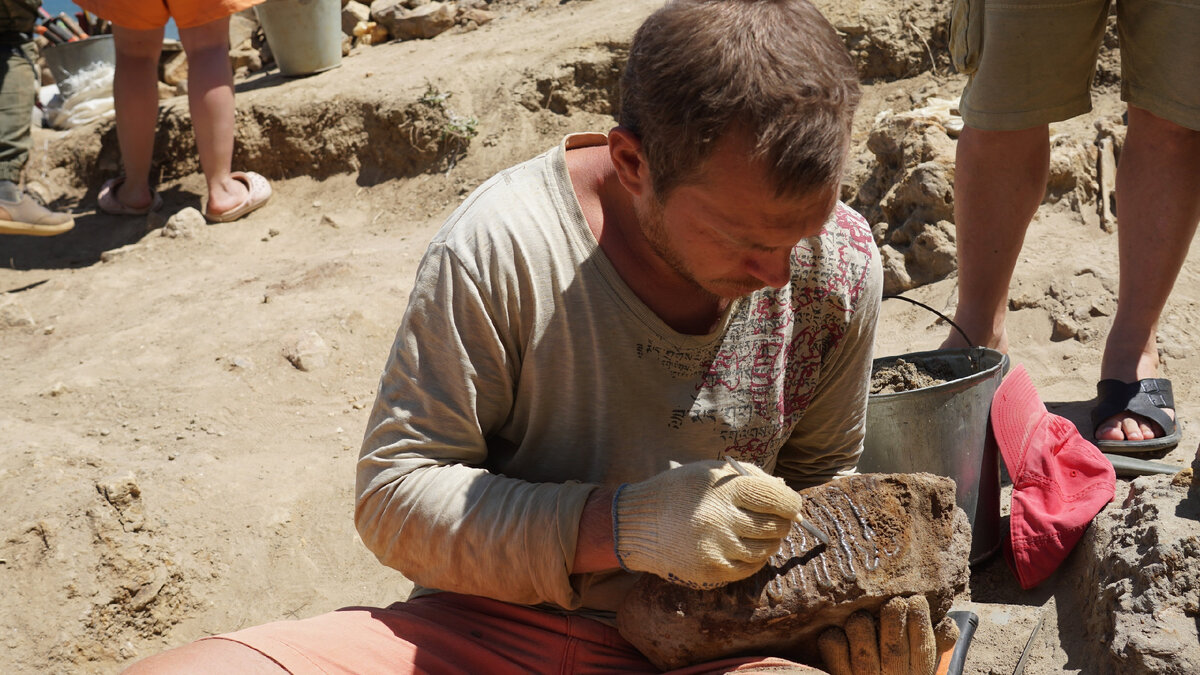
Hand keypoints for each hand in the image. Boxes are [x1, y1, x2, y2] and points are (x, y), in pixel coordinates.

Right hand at [612, 459, 803, 588]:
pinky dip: (752, 558)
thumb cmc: (679, 491)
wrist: (638, 522)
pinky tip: (741, 547)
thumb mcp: (711, 472)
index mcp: (725, 488)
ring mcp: (717, 547)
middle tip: (774, 519)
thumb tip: (787, 493)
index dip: (791, 503)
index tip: (790, 504)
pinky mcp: (711, 570)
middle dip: (781, 522)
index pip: (778, 499)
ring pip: (765, 549)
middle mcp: (722, 518)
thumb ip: (750, 477)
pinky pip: (749, 568)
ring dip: (768, 541)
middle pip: (775, 526)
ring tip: (754, 532)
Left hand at [817, 596, 958, 674]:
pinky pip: (835, 656)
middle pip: (893, 649)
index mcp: (917, 672)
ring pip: (863, 653)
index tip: (917, 600)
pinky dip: (834, 641)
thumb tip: (947, 624)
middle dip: (893, 621)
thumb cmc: (902, 671)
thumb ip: (937, 643)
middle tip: (893, 602)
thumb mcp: (923, 662)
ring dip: (862, 628)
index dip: (919, 623)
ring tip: (862, 615)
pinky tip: (836, 630)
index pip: (923, 648)